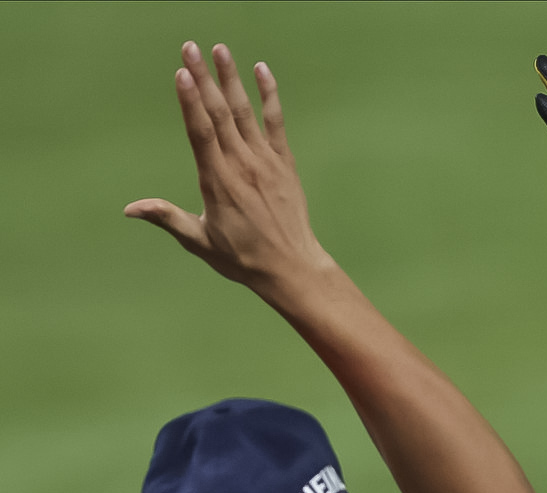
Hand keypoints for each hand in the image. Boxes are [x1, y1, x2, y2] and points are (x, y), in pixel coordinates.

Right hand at [124, 44, 331, 297]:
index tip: (181, 73)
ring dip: (231, 79)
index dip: (191, 101)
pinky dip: (269, 96)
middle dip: (203, 79)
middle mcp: (242, 165)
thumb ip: (167, 218)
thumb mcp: (199, 241)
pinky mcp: (284, 164)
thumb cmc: (243, 258)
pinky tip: (262, 71)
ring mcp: (265, 162)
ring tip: (219, 50)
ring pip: (245, 112)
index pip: (201, 132)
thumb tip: (130, 208)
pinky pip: (276, 123)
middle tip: (190, 47)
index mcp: (218, 181)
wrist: (292, 268)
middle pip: (219, 113)